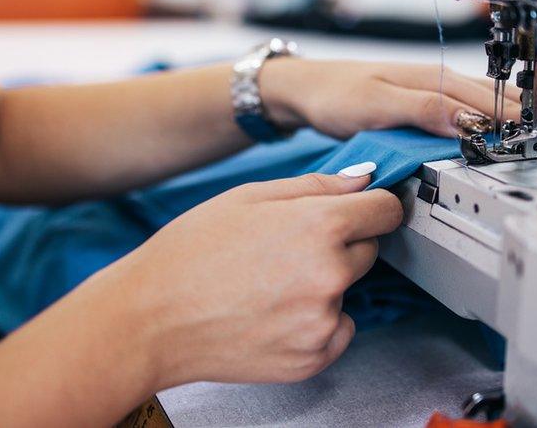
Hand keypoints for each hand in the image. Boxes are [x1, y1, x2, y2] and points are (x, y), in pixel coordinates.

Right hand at [115, 166, 400, 387]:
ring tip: (268, 285)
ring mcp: (323, 321)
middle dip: (340, 245)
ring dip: (324, 286)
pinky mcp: (313, 358)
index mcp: (319, 226)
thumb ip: (315, 186)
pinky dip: (314, 323)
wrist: (150, 319)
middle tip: (287, 250)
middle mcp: (330, 275)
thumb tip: (363, 180)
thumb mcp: (248, 198)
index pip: (386, 210)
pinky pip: (337, 330)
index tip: (361, 212)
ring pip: (348, 292)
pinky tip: (271, 313)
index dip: (373, 206)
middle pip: (368, 250)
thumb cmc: (189, 253)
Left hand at [260, 58, 536, 153]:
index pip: (500, 106)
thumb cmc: (335, 94)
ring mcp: (437, 94)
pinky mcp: (427, 106)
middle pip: (507, 105)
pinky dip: (501, 125)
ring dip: (528, 125)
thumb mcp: (377, 105)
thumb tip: (471, 122)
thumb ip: (423, 111)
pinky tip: (509, 136)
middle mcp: (443, 84)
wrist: (306, 89)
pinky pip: (475, 114)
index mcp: (438, 82)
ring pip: (495, 108)